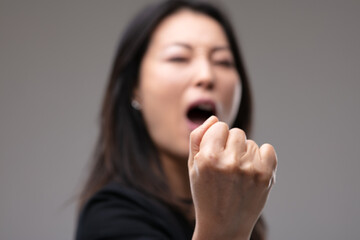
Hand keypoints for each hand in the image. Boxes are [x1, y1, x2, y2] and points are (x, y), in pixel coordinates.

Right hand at [189, 116, 276, 239]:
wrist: (223, 225)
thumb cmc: (205, 192)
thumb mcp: (193, 166)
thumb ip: (198, 137)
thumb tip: (214, 118)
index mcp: (208, 157)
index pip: (220, 126)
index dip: (216, 139)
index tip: (215, 153)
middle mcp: (230, 162)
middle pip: (237, 132)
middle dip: (231, 145)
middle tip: (226, 166)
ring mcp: (250, 169)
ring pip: (251, 143)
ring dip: (245, 153)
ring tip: (237, 174)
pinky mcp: (266, 175)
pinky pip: (268, 148)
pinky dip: (261, 157)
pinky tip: (251, 171)